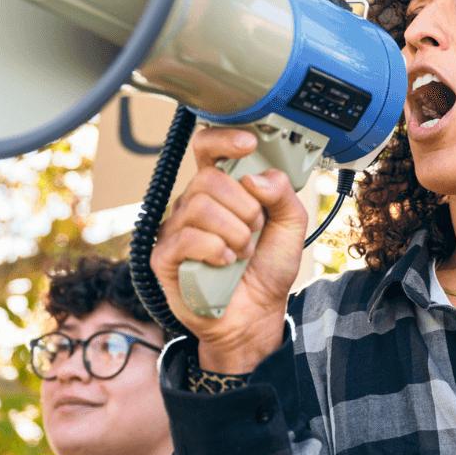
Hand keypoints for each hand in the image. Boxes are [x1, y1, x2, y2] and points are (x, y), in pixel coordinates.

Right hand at [150, 127, 309, 373]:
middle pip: (209, 179)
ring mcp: (176, 229)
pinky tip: (226, 262)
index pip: (208, 148)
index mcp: (221, 189)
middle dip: (245, 206)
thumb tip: (255, 177)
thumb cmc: (267, 267)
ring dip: (235, 232)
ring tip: (243, 251)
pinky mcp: (165, 257)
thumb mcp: (290, 225)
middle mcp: (194, 203)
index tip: (249, 144)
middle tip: (255, 229)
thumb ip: (283, 193)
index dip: (224, 139)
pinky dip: (216, 249)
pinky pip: (186, 237)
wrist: (256, 315)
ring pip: (200, 206)